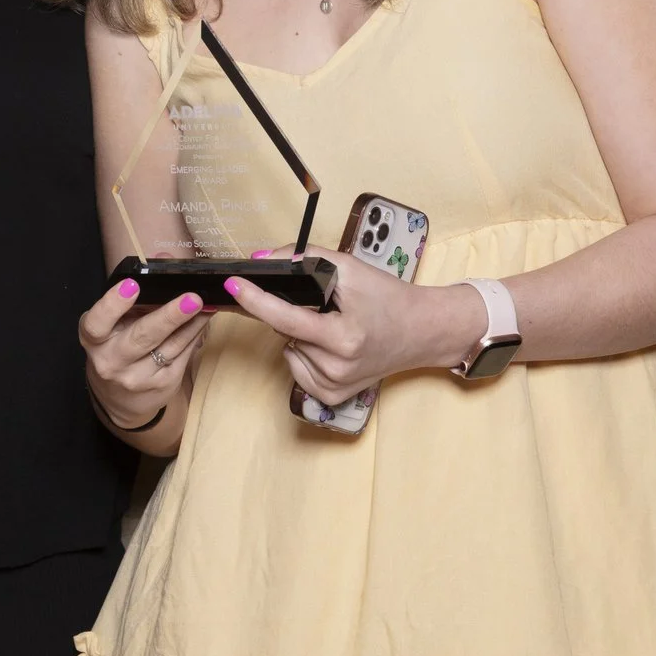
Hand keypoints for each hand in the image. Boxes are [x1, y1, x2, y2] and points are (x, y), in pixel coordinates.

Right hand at [79, 279, 207, 427]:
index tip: (132, 285)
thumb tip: (167, 260)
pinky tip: (203, 320)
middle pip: (142, 337)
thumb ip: (136, 292)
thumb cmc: (115, 345)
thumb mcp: (114, 321)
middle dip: (169, 316)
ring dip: (191, 323)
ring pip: (169, 347)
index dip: (113, 304)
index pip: (97, 323)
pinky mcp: (161, 386)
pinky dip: (194, 335)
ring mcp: (137, 377)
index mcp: (94, 339)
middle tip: (191, 298)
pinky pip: (182, 356)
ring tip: (206, 304)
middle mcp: (112, 361)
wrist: (118, 397)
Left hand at [224, 255, 484, 406]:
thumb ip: (305, 259)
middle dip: (291, 310)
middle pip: (285, 330)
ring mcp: (334, 387)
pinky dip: (305, 351)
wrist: (422, 331)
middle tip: (323, 303)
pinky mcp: (332, 396)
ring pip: (288, 348)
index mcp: (344, 337)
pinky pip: (297, 366)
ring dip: (299, 332)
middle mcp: (338, 368)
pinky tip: (330, 345)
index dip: (256, 299)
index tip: (233, 284)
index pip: (286, 317)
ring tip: (334, 325)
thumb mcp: (350, 268)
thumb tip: (262, 259)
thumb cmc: (388, 298)